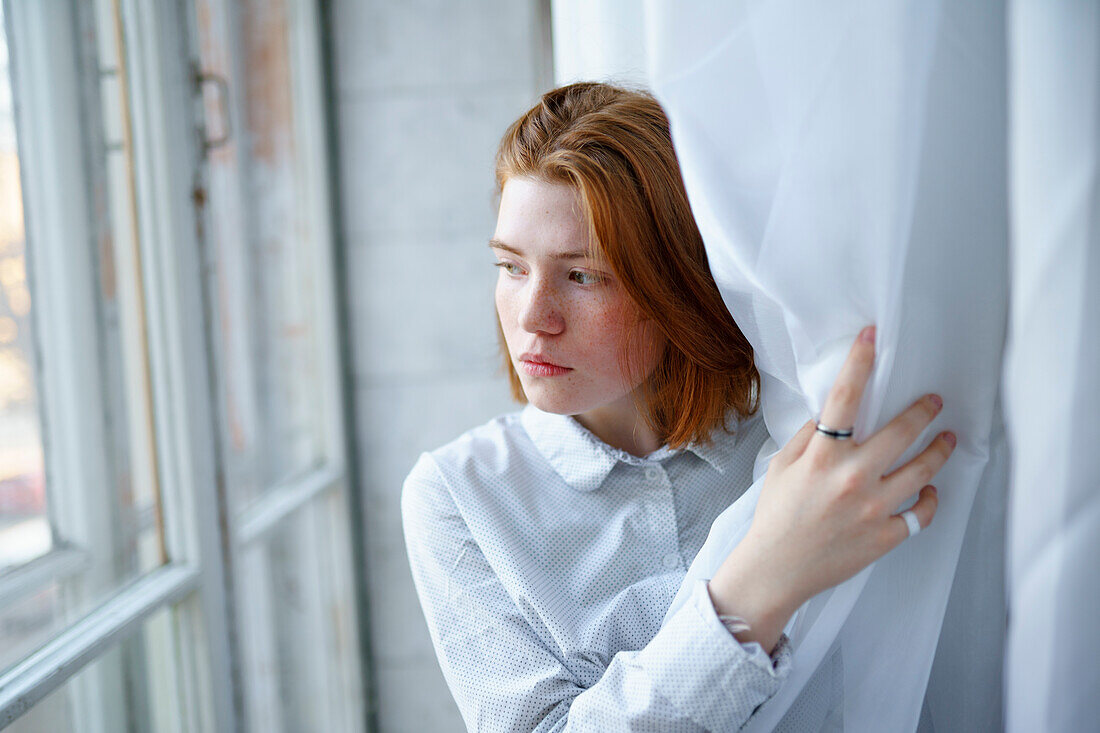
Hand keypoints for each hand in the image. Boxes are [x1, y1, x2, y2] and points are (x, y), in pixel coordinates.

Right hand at [707, 326, 955, 652]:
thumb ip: (808, 438)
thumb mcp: (781, 467)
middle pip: (901, 431)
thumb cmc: (776, 517)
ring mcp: (874, 508)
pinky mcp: (887, 535)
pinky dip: (931, 498)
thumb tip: (831, 415)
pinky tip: (930, 489)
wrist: (777, 570)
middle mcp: (852, 478)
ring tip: (947, 438)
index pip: (844, 399)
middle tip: (935, 401)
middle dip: (924, 410)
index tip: (872, 338)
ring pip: (923, 469)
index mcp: (822, 458)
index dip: (860, 362)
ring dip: (939, 449)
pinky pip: (923, 512)